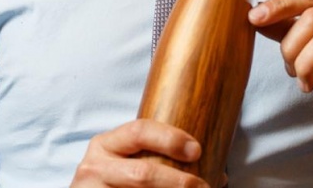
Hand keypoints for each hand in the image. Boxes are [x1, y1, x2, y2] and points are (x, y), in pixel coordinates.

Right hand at [71, 118, 210, 186]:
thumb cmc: (114, 179)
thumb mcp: (122, 160)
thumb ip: (154, 157)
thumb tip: (217, 173)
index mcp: (104, 145)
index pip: (139, 131)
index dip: (170, 139)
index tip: (197, 150)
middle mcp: (94, 168)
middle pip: (143, 173)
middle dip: (179, 181)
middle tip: (203, 186)